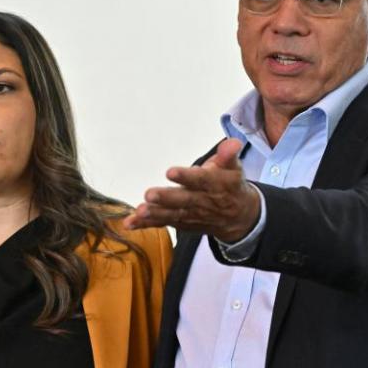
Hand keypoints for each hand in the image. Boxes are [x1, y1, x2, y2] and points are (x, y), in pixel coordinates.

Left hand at [124, 138, 260, 242]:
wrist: (238, 217)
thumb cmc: (230, 185)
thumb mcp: (234, 168)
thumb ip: (228, 155)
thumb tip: (232, 143)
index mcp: (215, 185)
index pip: (201, 180)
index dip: (186, 177)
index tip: (170, 172)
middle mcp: (201, 201)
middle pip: (183, 200)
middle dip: (166, 198)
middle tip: (150, 195)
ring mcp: (189, 214)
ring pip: (171, 214)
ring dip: (154, 214)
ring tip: (140, 211)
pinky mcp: (180, 222)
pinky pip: (162, 223)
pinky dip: (145, 224)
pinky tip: (130, 222)